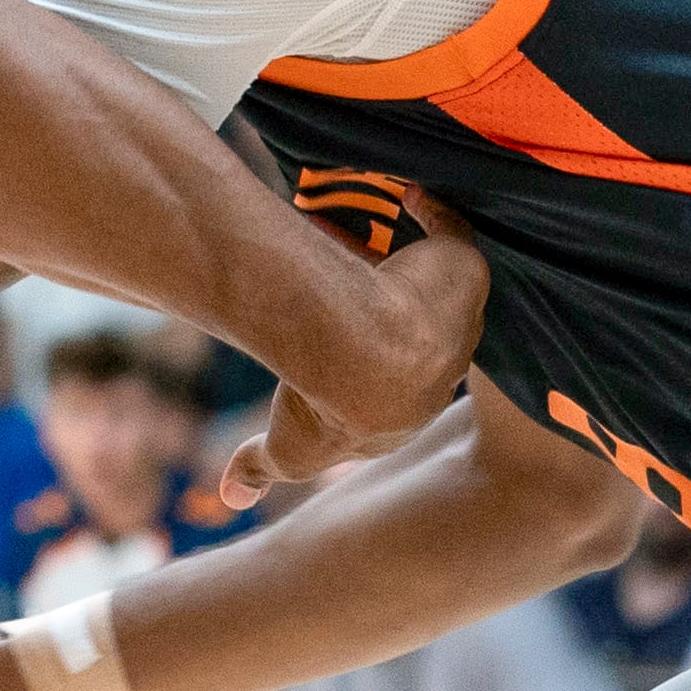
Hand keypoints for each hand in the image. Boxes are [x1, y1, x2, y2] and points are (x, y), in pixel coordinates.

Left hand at [221, 188, 490, 505]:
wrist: (357, 359)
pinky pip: (451, 232)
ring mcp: (457, 317)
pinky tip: (410, 194)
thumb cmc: (323, 404)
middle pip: (426, 335)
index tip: (350, 350)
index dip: (381, 372)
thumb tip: (230, 496)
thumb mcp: (284, 449)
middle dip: (405, 311)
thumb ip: (258, 465)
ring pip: (439, 286)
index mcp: (407, 410)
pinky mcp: (460, 268)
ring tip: (379, 235)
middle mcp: (442, 366)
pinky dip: (435, 213)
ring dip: (416, 266)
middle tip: (371, 281)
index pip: (404, 392)